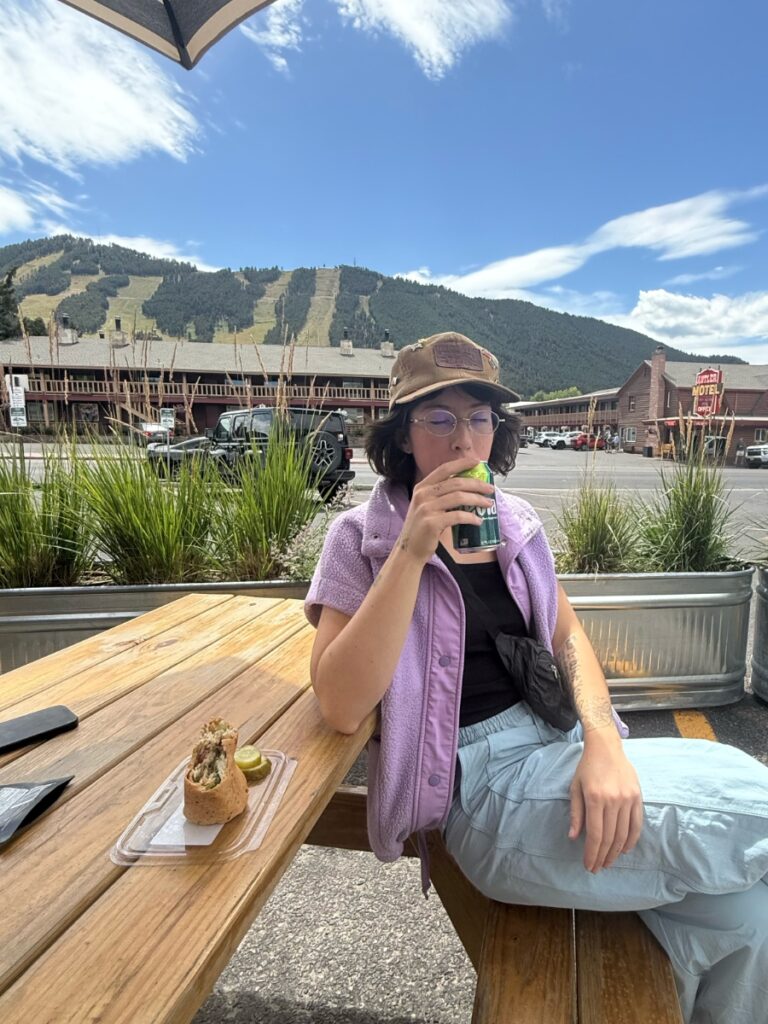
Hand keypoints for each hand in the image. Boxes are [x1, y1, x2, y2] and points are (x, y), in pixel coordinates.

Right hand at [397, 457, 495, 565]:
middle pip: (456, 483)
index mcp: (422, 487)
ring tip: (488, 504)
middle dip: (476, 484)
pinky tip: (478, 521)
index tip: (477, 462)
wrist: (409, 551)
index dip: (461, 463)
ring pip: (459, 497)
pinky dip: (471, 518)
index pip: (444, 469)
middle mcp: (423, 495)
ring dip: (477, 500)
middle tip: (490, 489)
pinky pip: (458, 516)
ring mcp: (426, 508)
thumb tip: (467, 489)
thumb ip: (440, 496)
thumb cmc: (421, 529)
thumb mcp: (426, 506)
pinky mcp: (432, 523)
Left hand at [568, 730, 643, 871]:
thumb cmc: (587, 768)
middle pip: (610, 837)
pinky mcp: (637, 797)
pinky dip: (631, 840)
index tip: (589, 865)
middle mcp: (613, 800)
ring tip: (608, 862)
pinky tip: (624, 849)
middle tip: (597, 868)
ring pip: (624, 834)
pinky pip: (636, 824)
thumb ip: (576, 814)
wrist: (606, 747)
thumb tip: (574, 838)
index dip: (592, 853)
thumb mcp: (575, 788)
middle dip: (602, 856)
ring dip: (616, 852)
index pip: (595, 834)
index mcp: (595, 798)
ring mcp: (627, 799)